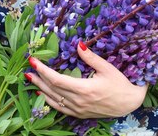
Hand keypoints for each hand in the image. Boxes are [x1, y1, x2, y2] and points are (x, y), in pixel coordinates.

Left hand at [25, 42, 146, 118]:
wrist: (129, 103)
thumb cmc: (120, 84)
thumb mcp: (107, 68)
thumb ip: (90, 57)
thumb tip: (78, 44)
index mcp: (84, 88)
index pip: (56, 79)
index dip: (43, 70)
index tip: (33, 61)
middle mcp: (78, 101)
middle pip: (51, 89)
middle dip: (38, 77)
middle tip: (27, 67)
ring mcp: (78, 109)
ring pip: (53, 99)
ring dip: (40, 88)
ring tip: (30, 78)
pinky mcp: (79, 113)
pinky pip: (60, 108)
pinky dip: (48, 100)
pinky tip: (42, 94)